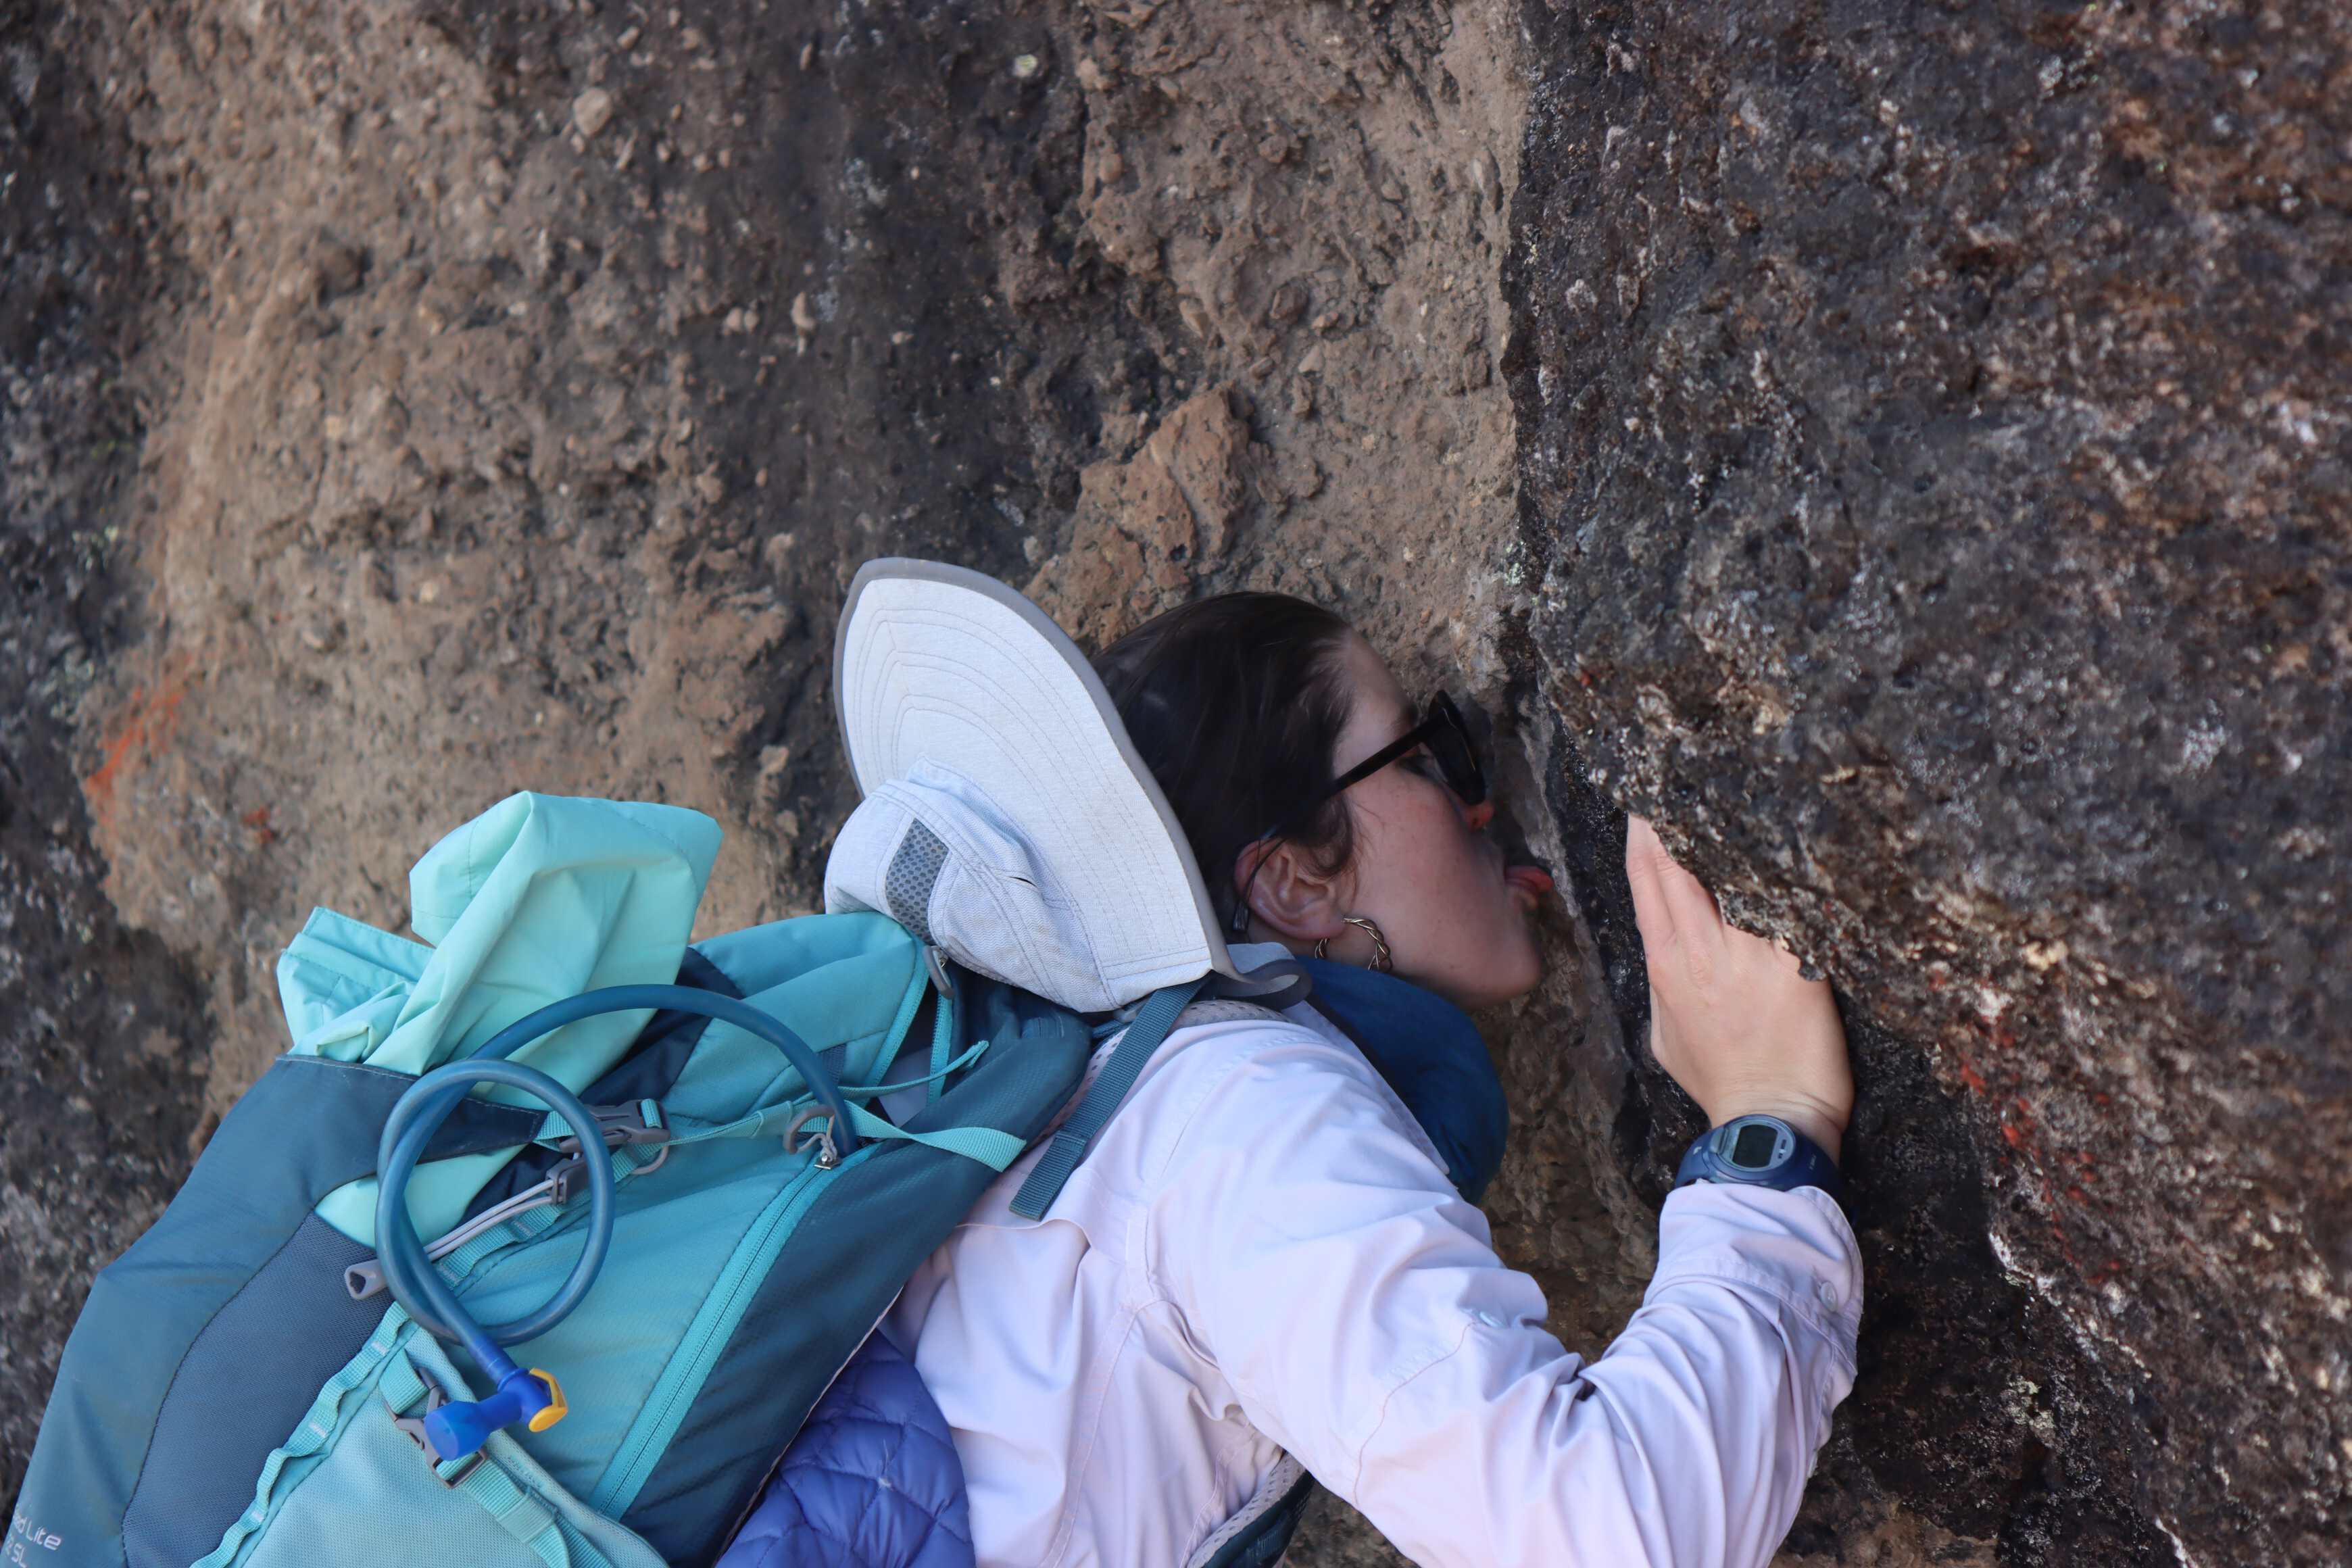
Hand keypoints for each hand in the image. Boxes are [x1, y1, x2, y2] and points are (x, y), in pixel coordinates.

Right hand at [1624, 816, 1853, 1163]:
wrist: (1769, 1124)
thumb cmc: (1723, 1084)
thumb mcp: (1668, 1036)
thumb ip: (1665, 986)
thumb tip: (1668, 958)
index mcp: (1666, 965)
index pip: (1647, 881)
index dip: (1646, 833)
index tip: (1648, 799)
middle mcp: (1699, 952)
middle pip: (1680, 863)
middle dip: (1679, 812)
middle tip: (1687, 770)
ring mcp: (1745, 956)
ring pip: (1731, 871)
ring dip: (1733, 828)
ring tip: (1739, 784)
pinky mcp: (1794, 966)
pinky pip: (1785, 904)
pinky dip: (1785, 869)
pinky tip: (1795, 834)